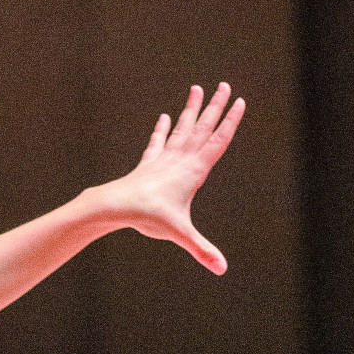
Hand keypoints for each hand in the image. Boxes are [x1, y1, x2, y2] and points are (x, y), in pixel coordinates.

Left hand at [104, 83, 246, 274]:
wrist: (114, 206)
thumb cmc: (148, 217)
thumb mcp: (179, 234)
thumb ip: (201, 250)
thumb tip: (221, 269)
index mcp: (193, 170)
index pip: (217, 140)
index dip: (229, 121)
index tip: (239, 100)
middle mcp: (180, 160)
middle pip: (202, 128)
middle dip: (214, 107)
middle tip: (224, 84)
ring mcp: (163, 160)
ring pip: (181, 129)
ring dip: (191, 110)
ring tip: (197, 89)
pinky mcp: (147, 165)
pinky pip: (158, 142)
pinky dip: (162, 130)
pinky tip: (165, 118)